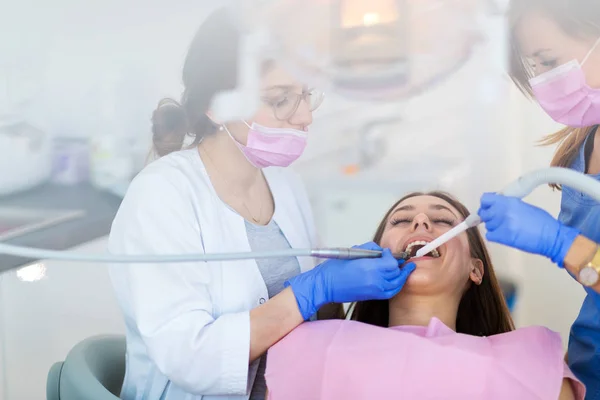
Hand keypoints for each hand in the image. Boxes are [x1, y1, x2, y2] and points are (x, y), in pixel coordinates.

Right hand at [285, 242, 415, 319]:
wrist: (325, 285)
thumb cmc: (335, 268)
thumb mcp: (352, 252)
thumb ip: (370, 249)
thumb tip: (381, 251)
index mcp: (369, 268)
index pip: (391, 262)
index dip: (391, 256)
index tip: (387, 252)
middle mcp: (375, 280)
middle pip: (396, 272)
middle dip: (399, 265)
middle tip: (400, 259)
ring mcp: (374, 290)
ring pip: (397, 283)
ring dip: (402, 275)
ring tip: (406, 269)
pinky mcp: (372, 296)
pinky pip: (391, 292)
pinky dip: (397, 286)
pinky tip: (399, 281)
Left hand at [478, 193, 579, 266]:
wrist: (551, 237)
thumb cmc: (541, 222)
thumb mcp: (523, 206)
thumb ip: (508, 204)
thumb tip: (497, 206)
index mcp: (509, 202)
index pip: (485, 199)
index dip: (485, 204)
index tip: (488, 207)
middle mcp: (503, 211)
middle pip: (483, 213)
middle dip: (488, 216)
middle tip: (497, 220)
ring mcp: (502, 224)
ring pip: (487, 225)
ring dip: (494, 227)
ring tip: (506, 228)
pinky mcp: (503, 237)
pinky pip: (489, 235)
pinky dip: (495, 236)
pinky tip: (504, 235)